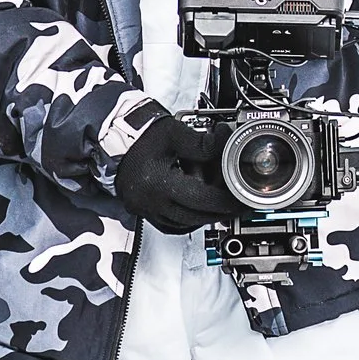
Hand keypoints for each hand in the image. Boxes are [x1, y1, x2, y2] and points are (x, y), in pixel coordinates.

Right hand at [113, 108, 227, 236]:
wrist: (115, 137)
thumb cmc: (142, 134)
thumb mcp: (177, 133)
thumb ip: (205, 144)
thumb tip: (228, 145)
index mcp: (159, 184)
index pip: (203, 200)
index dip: (227, 202)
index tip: (243, 200)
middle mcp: (151, 202)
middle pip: (196, 217)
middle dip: (220, 212)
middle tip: (237, 205)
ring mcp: (145, 209)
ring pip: (184, 225)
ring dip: (204, 217)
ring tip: (219, 205)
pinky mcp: (142, 210)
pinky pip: (170, 226)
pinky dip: (188, 220)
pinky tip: (196, 210)